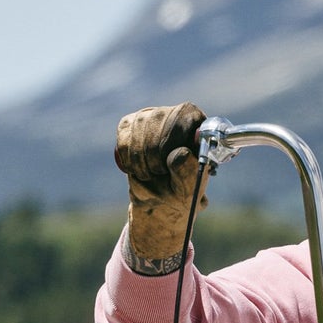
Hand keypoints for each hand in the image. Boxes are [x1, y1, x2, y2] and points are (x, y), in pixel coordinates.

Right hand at [114, 103, 206, 265]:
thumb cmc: (182, 199)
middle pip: (161, 118)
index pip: (186, 114)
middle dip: (159, 152)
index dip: (177, 136)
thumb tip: (181, 155)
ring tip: (152, 173)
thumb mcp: (190, 191)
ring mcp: (150, 117)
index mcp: (198, 127)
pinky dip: (129, 156)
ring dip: (144, 157)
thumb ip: (189, 172)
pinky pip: (124, 135)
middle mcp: (175, 115)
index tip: (174, 159)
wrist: (157, 208)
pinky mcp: (129, 125)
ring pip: (140, 126)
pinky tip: (138, 168)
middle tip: (162, 172)